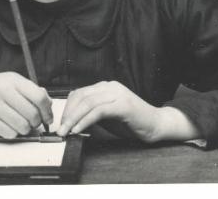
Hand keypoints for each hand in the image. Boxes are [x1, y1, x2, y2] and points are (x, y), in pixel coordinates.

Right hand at [0, 72, 52, 138]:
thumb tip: (48, 104)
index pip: (38, 96)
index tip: (48, 117)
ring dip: (25, 129)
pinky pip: (10, 133)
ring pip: (22, 126)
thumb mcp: (10, 81)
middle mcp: (3, 91)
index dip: (47, 110)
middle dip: (37, 122)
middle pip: (32, 114)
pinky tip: (9, 126)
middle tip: (34, 122)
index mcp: (12, 80)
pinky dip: (13, 133)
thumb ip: (30, 90)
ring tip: (21, 124)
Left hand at [56, 81, 199, 142]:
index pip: (79, 93)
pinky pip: (99, 111)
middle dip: (68, 114)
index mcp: (105, 87)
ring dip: (74, 118)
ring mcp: (117, 94)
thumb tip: (70, 122)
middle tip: (60, 129)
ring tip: (66, 131)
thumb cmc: (131, 122)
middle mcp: (110, 86)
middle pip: (81, 97)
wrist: (157, 125)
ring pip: (88, 103)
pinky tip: (78, 129)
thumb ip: (91, 115)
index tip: (61, 123)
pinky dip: (86, 120)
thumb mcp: (106, 117)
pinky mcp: (123, 104)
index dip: (67, 108)